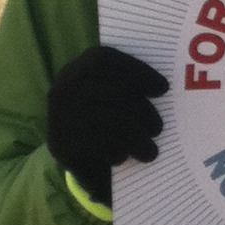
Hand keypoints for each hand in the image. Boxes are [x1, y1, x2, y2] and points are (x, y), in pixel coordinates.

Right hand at [46, 45, 167, 205]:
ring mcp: (61, 115)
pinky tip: (123, 156)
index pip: (105, 59)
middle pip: (115, 91)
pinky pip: (102, 143)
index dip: (136, 70)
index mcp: (76, 70)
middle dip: (143, 110)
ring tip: (151, 151)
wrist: (76, 164)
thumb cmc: (100, 125)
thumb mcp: (107, 101)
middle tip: (158, 128)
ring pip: (113, 119)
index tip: (163, 87)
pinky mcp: (62, 142)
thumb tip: (162, 89)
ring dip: (138, 137)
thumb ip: (124, 88)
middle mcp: (64, 88)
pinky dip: (119, 151)